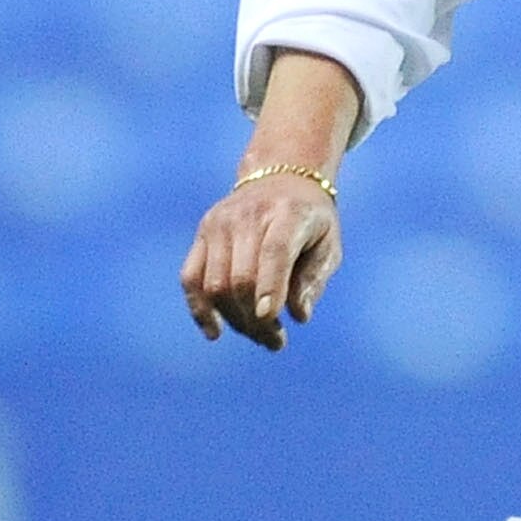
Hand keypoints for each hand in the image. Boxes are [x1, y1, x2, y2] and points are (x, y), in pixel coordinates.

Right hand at [180, 171, 341, 350]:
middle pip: (242, 277)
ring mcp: (220, 224)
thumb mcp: (329, 245)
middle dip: (257, 318)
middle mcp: (248, 216)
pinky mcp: (202, 233)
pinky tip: (215, 332)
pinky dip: (199, 308)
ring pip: (216, 284)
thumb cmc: (312, 221)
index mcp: (287, 214)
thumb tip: (298, 315)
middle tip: (276, 341)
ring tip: (259, 336)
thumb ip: (314, 279)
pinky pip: (190, 277)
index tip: (271, 320)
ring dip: (236, 320)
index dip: (271, 288)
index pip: (274, 252)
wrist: (282, 178)